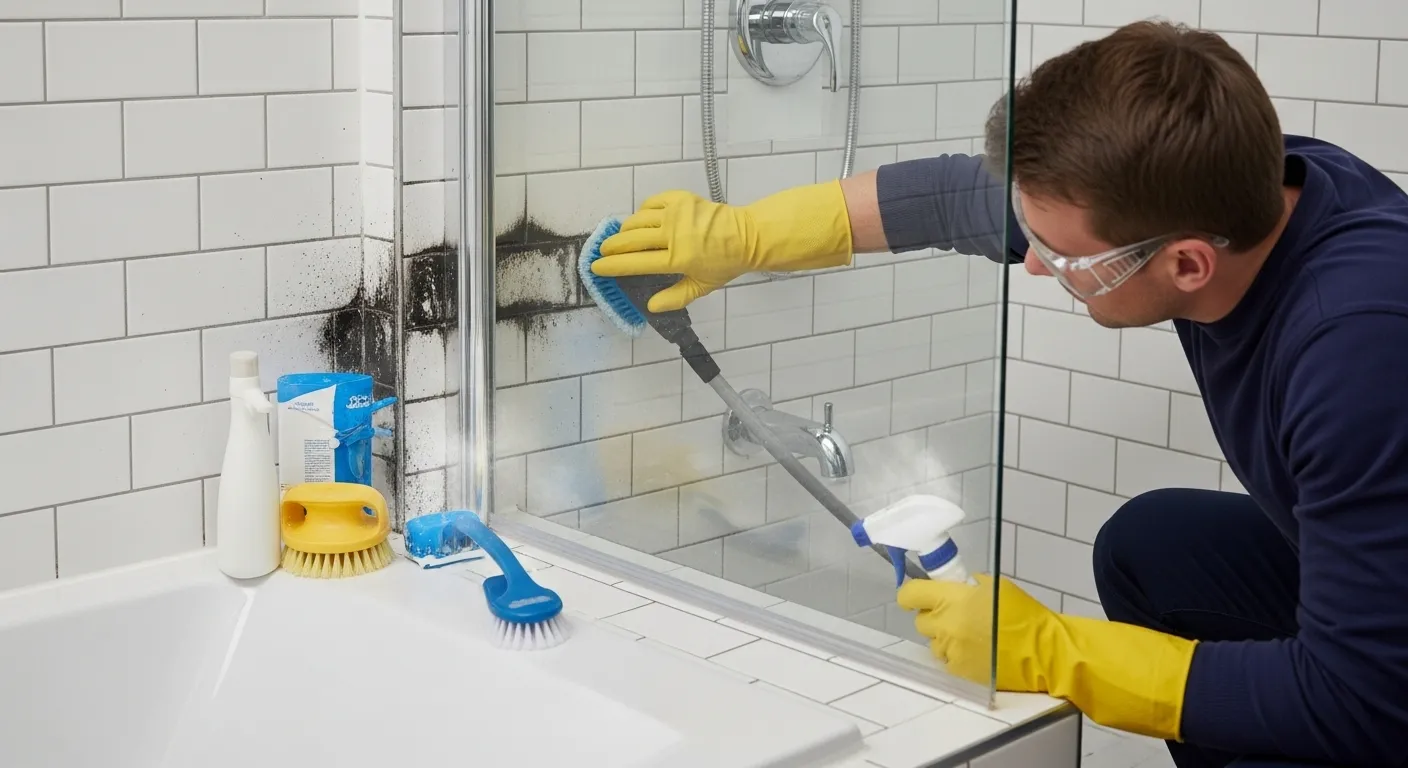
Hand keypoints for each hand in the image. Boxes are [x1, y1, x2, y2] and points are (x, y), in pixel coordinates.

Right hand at [590, 182, 853, 312]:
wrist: (748, 235)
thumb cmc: (725, 264)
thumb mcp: (702, 287)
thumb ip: (675, 298)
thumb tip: (650, 306)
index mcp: (677, 259)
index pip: (636, 263)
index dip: (612, 265)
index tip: (597, 266)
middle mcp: (674, 235)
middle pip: (631, 239)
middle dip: (612, 245)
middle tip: (602, 250)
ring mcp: (677, 214)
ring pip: (638, 219)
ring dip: (626, 229)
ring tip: (622, 236)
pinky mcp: (682, 198)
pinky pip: (653, 202)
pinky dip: (644, 210)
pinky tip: (643, 218)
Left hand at [897, 574, 1049, 690]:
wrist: (1043, 650)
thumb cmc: (1023, 614)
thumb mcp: (994, 586)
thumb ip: (967, 587)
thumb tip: (954, 589)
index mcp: (951, 599)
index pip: (910, 594)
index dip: (912, 595)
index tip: (918, 597)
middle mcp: (945, 626)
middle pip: (921, 622)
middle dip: (934, 618)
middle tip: (954, 616)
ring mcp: (951, 651)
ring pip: (934, 644)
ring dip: (945, 639)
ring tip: (969, 637)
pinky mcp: (960, 672)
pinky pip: (948, 661)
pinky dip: (957, 656)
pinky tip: (977, 653)